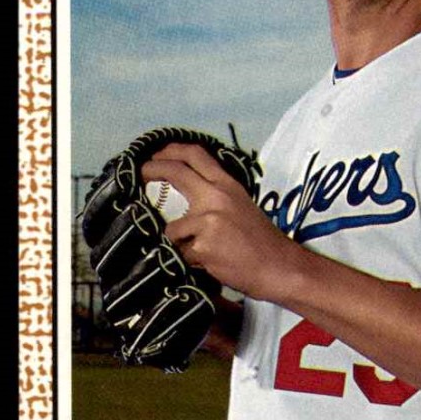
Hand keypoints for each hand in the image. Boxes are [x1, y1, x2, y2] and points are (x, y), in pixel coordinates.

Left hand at [141, 144, 296, 299]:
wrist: (279, 268)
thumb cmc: (262, 242)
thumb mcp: (242, 207)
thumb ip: (216, 198)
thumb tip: (188, 198)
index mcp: (228, 186)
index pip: (196, 155)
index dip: (171, 151)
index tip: (156, 154)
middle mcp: (217, 197)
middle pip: (176, 172)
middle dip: (151, 169)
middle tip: (141, 174)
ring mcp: (208, 220)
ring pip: (172, 229)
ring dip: (181, 244)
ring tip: (205, 253)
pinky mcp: (203, 246)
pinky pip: (182, 253)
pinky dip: (192, 261)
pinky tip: (212, 264)